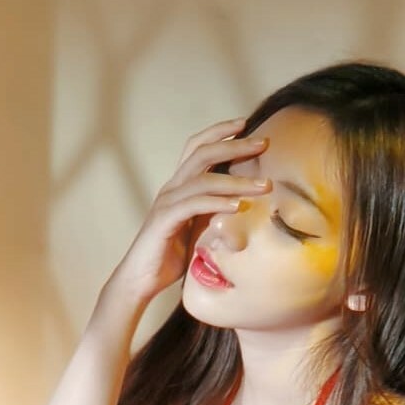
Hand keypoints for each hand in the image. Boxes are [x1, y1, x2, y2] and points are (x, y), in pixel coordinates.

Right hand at [106, 120, 271, 305]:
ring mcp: (166, 203)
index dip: (220, 133)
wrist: (140, 280)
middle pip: (202, 153)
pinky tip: (239, 206)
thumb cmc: (169, 256)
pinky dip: (218, 203)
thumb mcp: (198, 227)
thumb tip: (243, 204)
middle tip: (264, 143)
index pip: (198, 148)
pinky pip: (194, 205)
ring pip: (203, 179)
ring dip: (237, 180)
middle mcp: (171, 188)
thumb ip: (214, 211)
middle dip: (235, 145)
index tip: (246, 124)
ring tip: (264, 185)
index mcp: (179, 186)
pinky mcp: (164, 221)